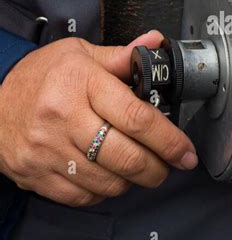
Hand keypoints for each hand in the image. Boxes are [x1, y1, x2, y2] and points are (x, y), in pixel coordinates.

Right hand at [0, 32, 197, 206]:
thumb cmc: (39, 77)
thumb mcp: (78, 55)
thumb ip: (121, 56)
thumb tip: (155, 43)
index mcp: (79, 82)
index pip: (137, 118)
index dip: (169, 140)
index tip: (185, 151)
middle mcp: (64, 118)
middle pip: (127, 157)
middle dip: (158, 168)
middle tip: (169, 165)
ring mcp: (48, 151)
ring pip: (109, 182)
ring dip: (133, 180)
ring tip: (138, 167)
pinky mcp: (38, 176)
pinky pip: (84, 196)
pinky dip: (105, 191)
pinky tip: (108, 175)